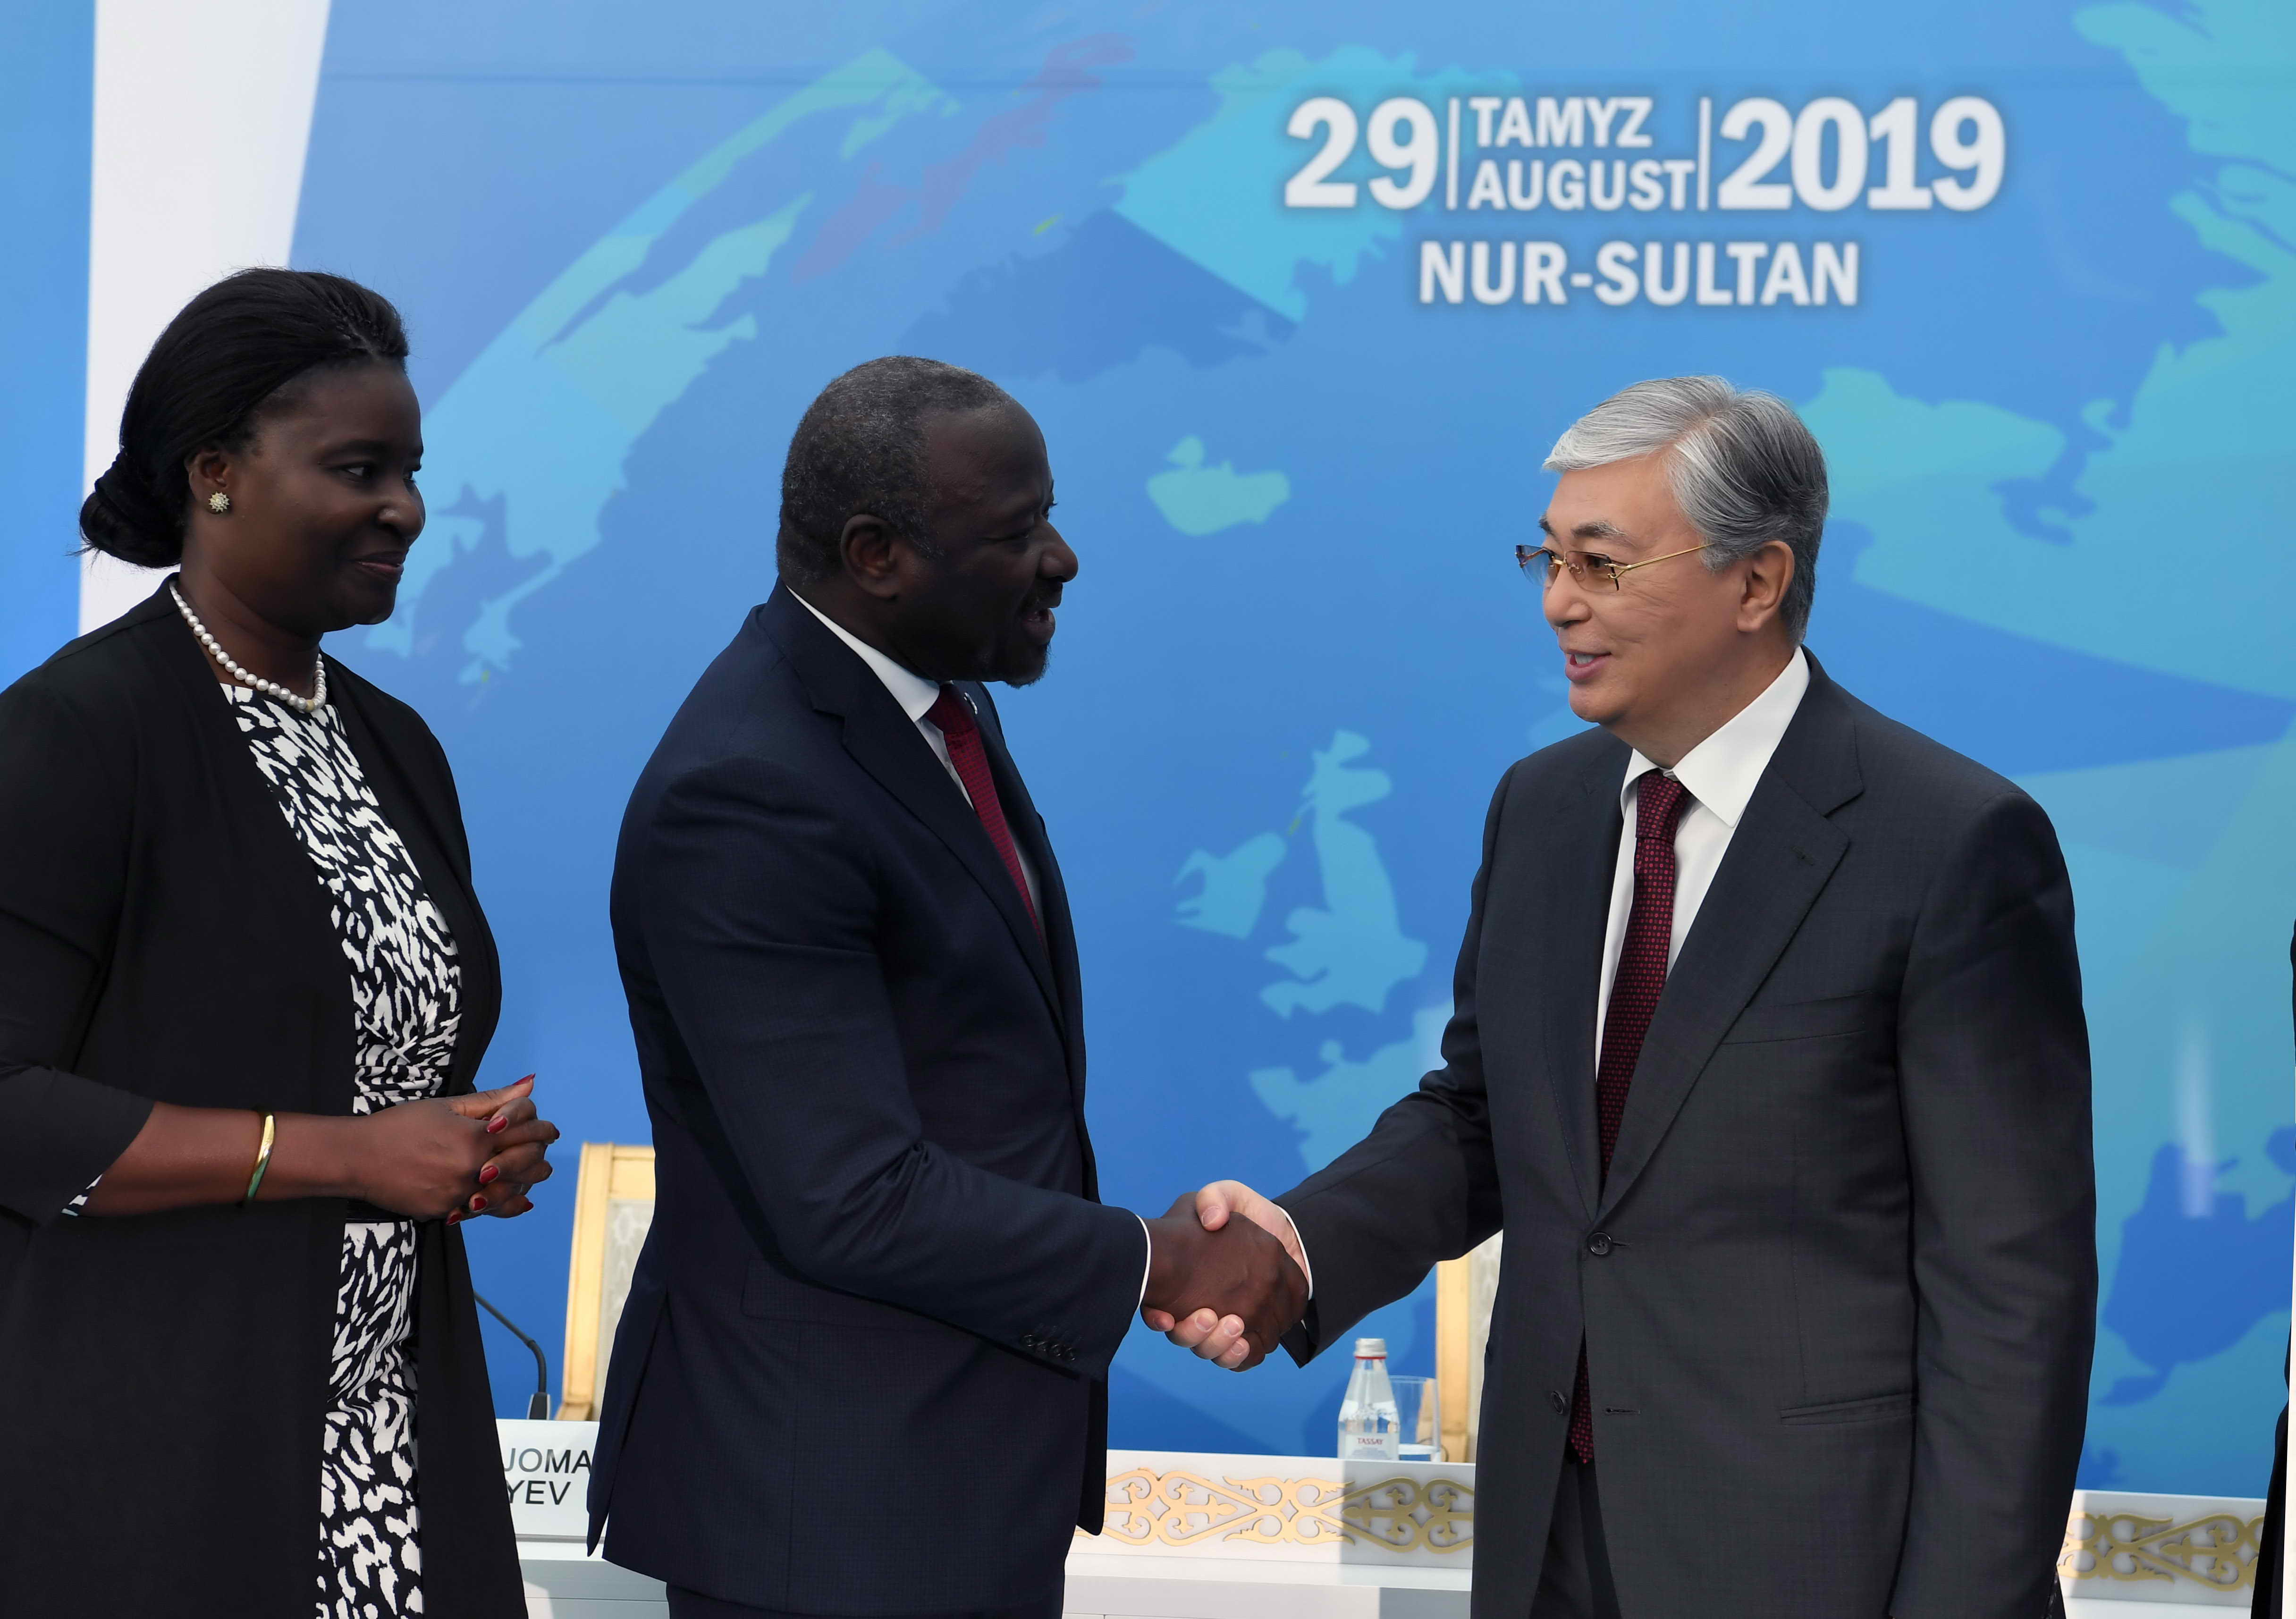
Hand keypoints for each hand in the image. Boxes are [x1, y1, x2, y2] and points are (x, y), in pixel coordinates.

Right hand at [343, 1076, 550, 1221]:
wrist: (358, 1157)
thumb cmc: (400, 1125)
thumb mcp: (448, 1106)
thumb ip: (493, 1099)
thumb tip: (530, 1082)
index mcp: (477, 1138)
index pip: (528, 1133)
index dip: (543, 1129)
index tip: (548, 1129)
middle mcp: (473, 1170)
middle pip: (527, 1165)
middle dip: (539, 1156)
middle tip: (541, 1151)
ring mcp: (461, 1195)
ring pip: (511, 1193)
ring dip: (524, 1183)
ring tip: (530, 1175)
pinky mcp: (447, 1213)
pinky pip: (484, 1211)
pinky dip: (500, 1204)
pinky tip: (510, 1198)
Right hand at [1142, 1180, 1307, 1369]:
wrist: (1287, 1235)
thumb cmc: (1249, 1217)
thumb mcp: (1228, 1196)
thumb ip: (1214, 1198)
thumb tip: (1211, 1220)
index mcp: (1183, 1278)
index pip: (1158, 1304)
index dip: (1155, 1315)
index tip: (1163, 1315)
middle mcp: (1195, 1307)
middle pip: (1184, 1336)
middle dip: (1192, 1334)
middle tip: (1209, 1316)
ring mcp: (1221, 1325)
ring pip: (1210, 1351)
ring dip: (1217, 1347)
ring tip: (1234, 1327)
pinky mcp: (1248, 1335)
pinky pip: (1239, 1359)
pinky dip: (1238, 1358)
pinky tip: (1244, 1344)